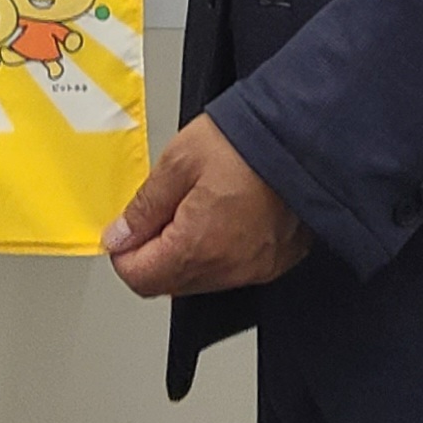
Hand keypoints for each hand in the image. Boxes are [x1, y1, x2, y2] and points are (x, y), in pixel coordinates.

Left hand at [102, 113, 312, 296]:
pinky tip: (220, 214)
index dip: (124, 253)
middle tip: (159, 210)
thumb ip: (145, 206)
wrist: (301, 138)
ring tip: (193, 204)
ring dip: (184, 252)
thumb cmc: (244, 143)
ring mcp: (256, 269)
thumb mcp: (178, 161)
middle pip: (169, 283)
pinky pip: (232, 270)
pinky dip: (216, 250)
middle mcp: (229, 269)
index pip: (140, 279)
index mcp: (198, 246)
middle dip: (153, 253)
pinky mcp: (276, 261)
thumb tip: (121, 235)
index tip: (124, 230)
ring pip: (200, 279)